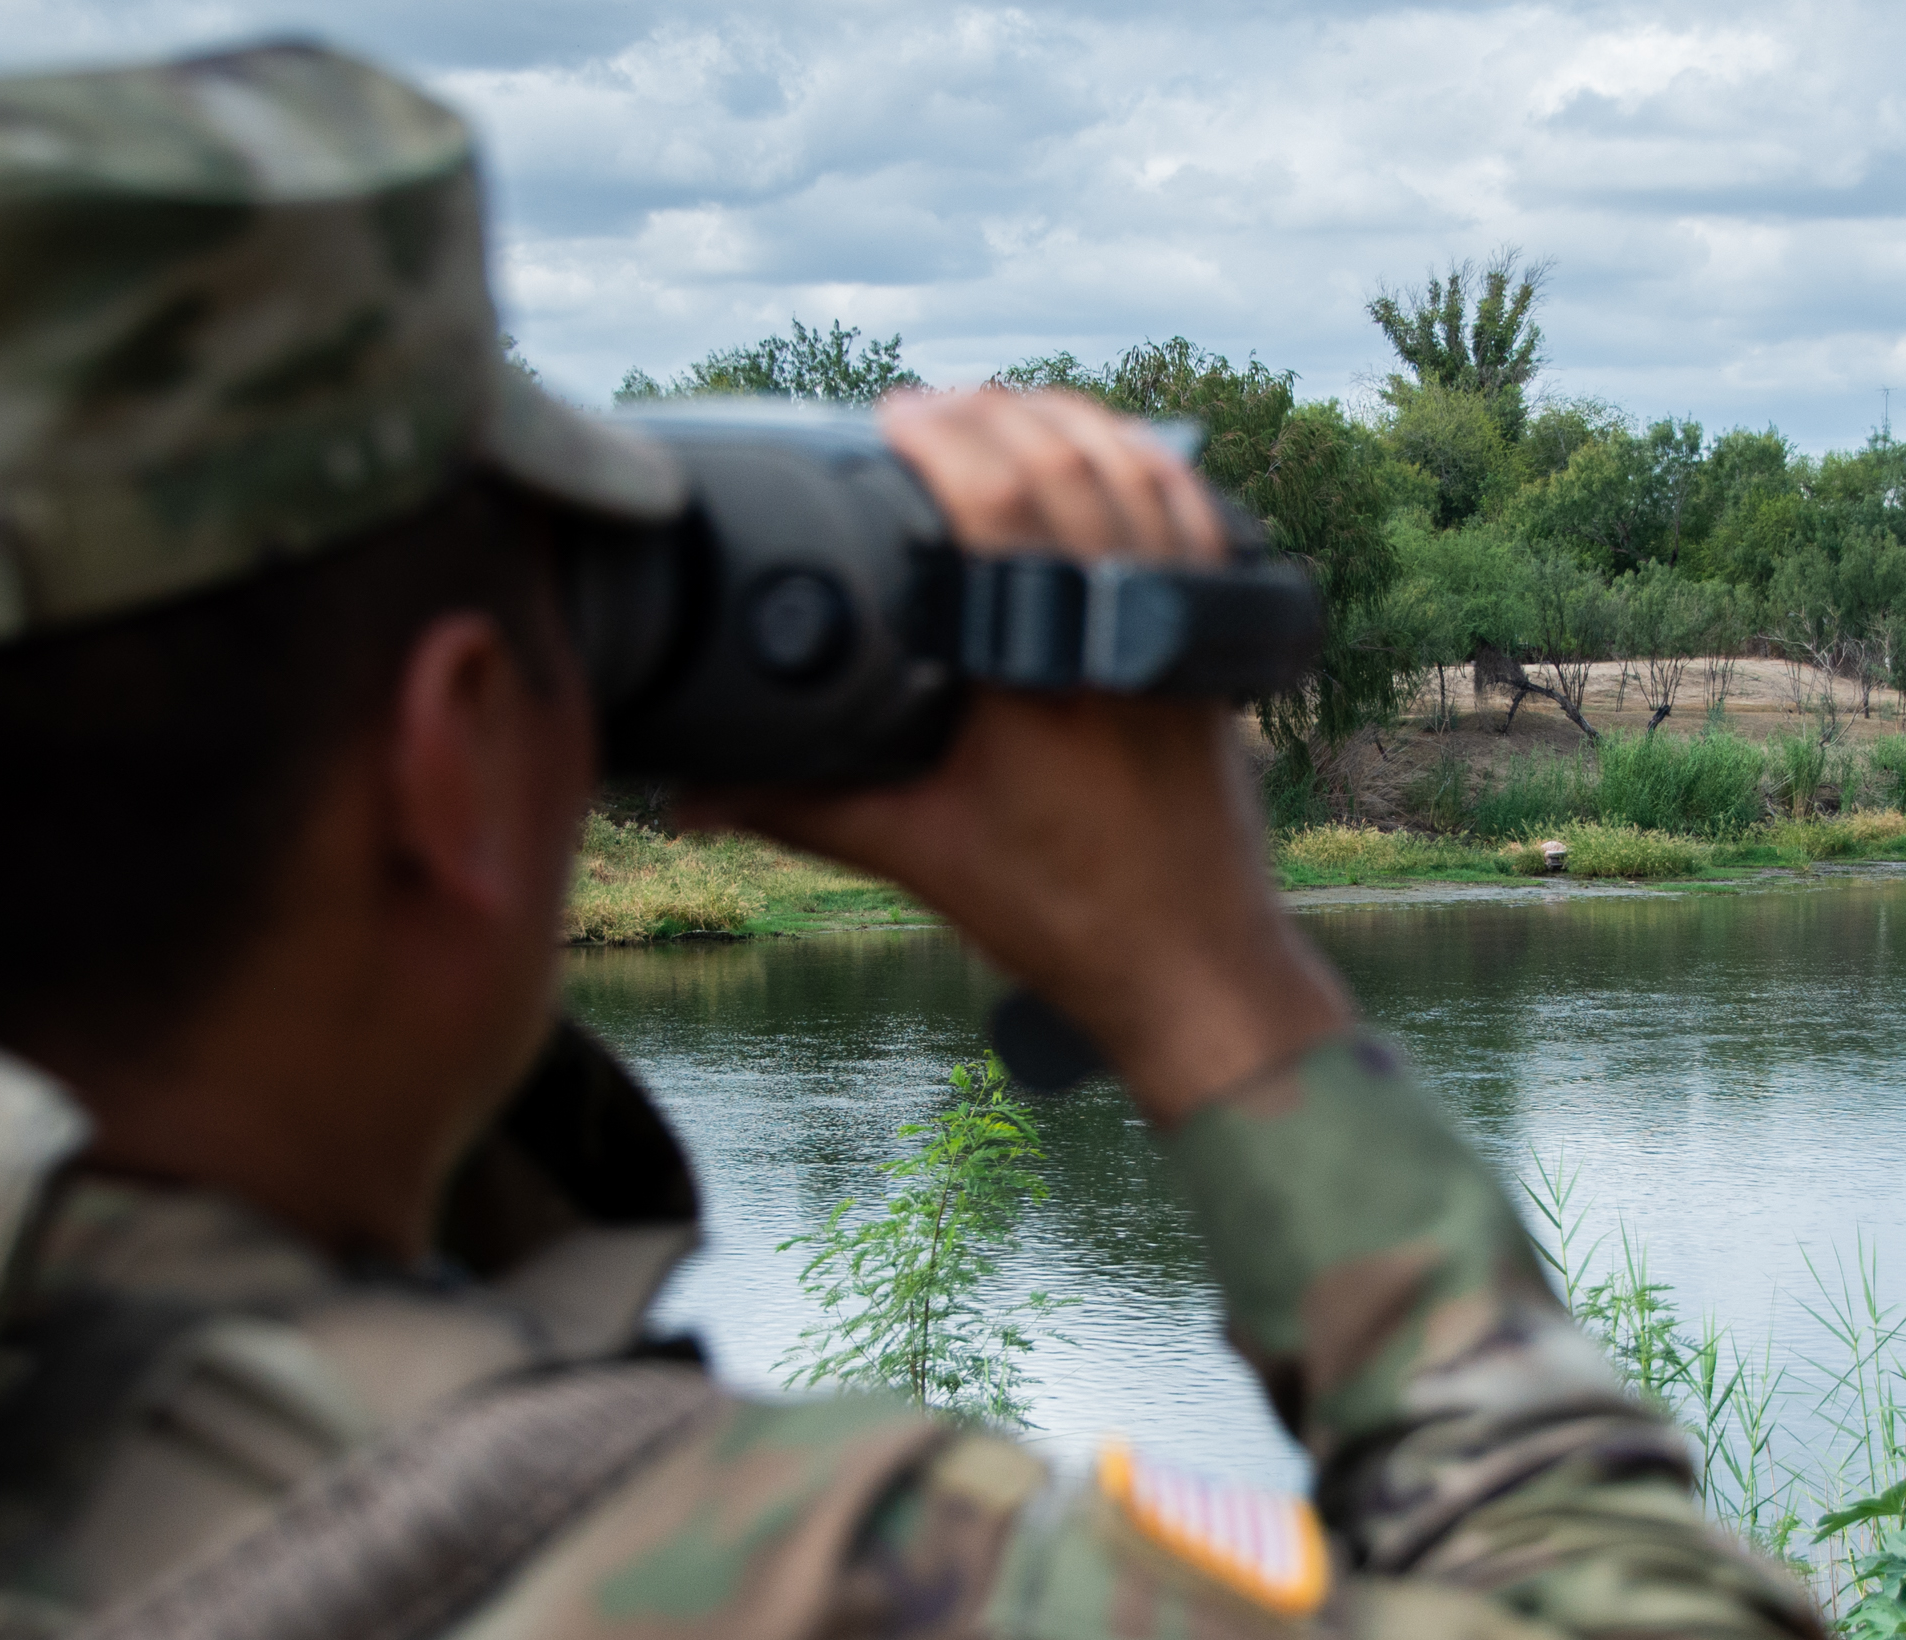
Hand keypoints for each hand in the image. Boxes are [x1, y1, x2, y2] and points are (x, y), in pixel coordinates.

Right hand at [675, 388, 1349, 1125]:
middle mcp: (1123, 636)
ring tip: (1006, 409)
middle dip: (997, 418)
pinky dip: (1152, 471)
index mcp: (1044, 675)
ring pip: (1141, 479)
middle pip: (1069, 468)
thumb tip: (688, 793)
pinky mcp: (1216, 649)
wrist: (1195, 966)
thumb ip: (800, 807)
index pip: (1000, 505)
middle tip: (933, 406)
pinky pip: (1195, 523)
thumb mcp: (916, 856)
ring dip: (1074, 427)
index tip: (890, 414)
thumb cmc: (1067, 917)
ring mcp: (1183, 635)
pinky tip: (1113, 449)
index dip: (944, 439)